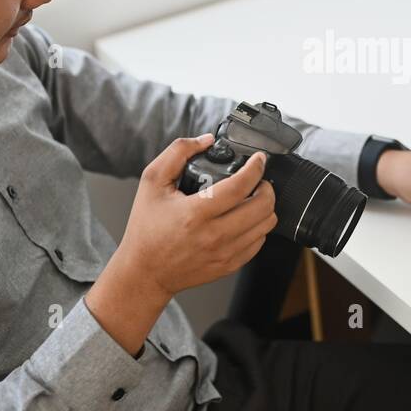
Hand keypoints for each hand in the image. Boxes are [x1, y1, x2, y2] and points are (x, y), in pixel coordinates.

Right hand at [116, 134, 276, 296]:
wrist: (145, 271)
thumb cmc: (146, 228)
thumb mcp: (152, 182)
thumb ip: (177, 153)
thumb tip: (206, 140)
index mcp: (195, 213)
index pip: (240, 186)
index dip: (256, 168)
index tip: (259, 159)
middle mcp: (214, 235)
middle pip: (262, 207)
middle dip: (266, 186)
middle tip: (258, 180)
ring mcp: (224, 253)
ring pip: (266, 225)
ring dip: (265, 206)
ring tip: (252, 198)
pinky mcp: (229, 265)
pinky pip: (259, 243)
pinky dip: (258, 227)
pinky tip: (245, 219)